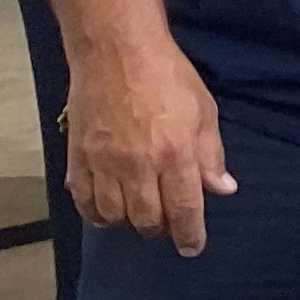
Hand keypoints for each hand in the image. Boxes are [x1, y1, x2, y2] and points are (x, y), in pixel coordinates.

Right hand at [63, 35, 235, 256]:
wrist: (116, 51)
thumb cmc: (169, 76)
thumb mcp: (205, 111)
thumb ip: (211, 155)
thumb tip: (222, 189)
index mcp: (175, 155)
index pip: (184, 210)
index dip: (189, 235)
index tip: (191, 247)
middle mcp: (138, 166)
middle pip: (146, 219)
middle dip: (160, 230)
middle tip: (168, 225)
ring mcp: (103, 163)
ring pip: (113, 216)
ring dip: (128, 223)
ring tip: (140, 215)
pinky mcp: (77, 157)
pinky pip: (83, 199)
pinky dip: (94, 212)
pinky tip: (106, 211)